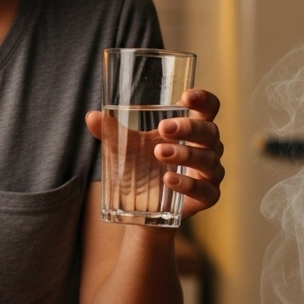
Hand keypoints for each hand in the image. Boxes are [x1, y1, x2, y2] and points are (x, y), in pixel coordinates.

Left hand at [85, 88, 224, 221]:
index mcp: (193, 128)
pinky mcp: (207, 197)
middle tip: (163, 128)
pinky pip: (205, 190)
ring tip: (159, 153)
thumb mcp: (128, 146)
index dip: (204, 99)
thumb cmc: (145, 165)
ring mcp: (211, 173)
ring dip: (185, 154)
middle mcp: (208, 148)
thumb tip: (92, 116)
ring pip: (208, 160)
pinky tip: (169, 180)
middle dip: (189, 128)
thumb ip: (111, 131)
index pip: (209, 108)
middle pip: (210, 131)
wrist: (146, 208)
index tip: (186, 96)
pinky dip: (188, 185)